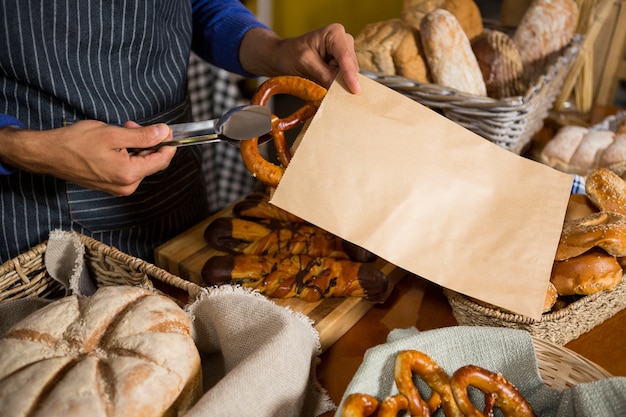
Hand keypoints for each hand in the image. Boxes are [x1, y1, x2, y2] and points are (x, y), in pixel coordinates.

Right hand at [0, 120, 175, 195]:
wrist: (49, 154)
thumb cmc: (76, 143)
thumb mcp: (114, 134)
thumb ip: (143, 135)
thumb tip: (165, 132)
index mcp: (129, 174)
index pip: (162, 160)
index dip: (168, 143)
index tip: (167, 129)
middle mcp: (127, 186)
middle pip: (152, 162)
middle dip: (148, 141)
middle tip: (133, 125)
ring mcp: (119, 188)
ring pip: (141, 164)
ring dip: (137, 146)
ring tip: (122, 130)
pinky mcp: (111, 185)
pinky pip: (129, 168)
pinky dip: (128, 154)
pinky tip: (117, 143)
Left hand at [240, 23, 360, 93]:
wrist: (282, 57)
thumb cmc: (289, 55)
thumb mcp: (305, 64)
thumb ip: (324, 75)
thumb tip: (338, 90)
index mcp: (334, 34)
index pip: (345, 57)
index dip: (350, 75)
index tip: (355, 90)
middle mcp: (343, 41)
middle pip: (350, 67)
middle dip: (344, 81)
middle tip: (331, 94)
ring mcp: (344, 54)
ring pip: (349, 75)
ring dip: (339, 85)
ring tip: (321, 86)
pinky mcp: (341, 66)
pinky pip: (344, 79)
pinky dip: (337, 86)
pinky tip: (326, 88)